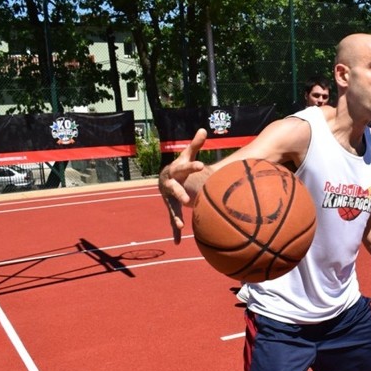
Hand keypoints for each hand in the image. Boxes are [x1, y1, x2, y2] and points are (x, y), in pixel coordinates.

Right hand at [158, 128, 207, 242]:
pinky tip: (178, 241)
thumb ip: (195, 145)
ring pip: (172, 208)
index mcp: (175, 171)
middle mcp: (169, 185)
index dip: (193, 165)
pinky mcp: (171, 208)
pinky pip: (173, 219)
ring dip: (175, 216)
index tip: (203, 165)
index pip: (185, 167)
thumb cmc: (181, 166)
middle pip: (175, 189)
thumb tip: (203, 129)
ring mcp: (169, 198)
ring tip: (180, 225)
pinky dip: (175, 230)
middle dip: (180, 194)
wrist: (166, 178)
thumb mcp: (187, 155)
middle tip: (188, 199)